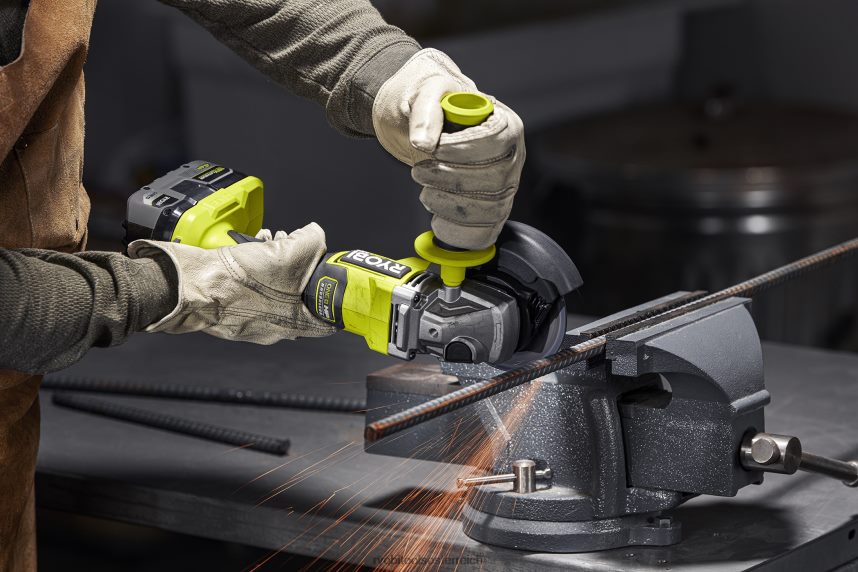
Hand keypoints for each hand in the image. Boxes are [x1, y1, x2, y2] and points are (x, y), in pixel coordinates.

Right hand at [127, 223, 334, 343]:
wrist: (193, 286)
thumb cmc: (240, 278)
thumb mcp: (290, 252)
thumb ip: (312, 241)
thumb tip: (314, 234)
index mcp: (295, 322)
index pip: (326, 318)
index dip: (326, 290)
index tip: (323, 273)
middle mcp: (276, 329)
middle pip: (298, 297)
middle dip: (296, 266)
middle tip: (288, 246)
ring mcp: (252, 324)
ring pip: (273, 290)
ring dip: (272, 263)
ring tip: (265, 242)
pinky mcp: (232, 314)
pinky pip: (249, 291)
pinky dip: (251, 270)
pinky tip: (248, 250)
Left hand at [372, 48, 524, 249]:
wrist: (431, 128)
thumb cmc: (436, 108)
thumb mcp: (426, 93)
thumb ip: (425, 111)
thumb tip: (423, 141)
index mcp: (505, 124)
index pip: (494, 142)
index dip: (461, 150)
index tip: (432, 150)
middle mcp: (512, 156)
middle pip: (493, 178)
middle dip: (449, 178)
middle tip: (419, 171)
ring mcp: (506, 185)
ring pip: (490, 207)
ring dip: (450, 203)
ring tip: (426, 190)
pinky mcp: (494, 208)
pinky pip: (485, 228)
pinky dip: (458, 227)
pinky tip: (438, 214)